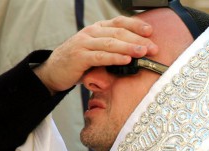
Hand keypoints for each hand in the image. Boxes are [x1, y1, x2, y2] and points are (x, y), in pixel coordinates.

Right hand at [34, 15, 158, 93]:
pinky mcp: (79, 57)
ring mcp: (84, 43)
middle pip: (118, 32)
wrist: (54, 71)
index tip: (150, 31)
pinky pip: (100, 56)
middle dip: (138, 39)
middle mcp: (91, 32)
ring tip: (144, 52)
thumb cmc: (80, 62)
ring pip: (111, 43)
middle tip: (153, 47)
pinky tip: (126, 60)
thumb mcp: (98, 52)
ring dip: (129, 47)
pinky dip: (115, 58)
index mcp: (97, 29)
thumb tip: (139, 54)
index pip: (119, 22)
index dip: (135, 25)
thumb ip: (114, 50)